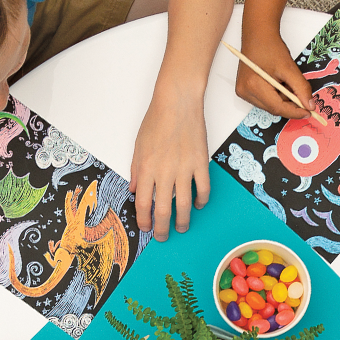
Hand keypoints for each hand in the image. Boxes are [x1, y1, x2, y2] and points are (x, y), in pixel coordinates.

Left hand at [129, 87, 209, 239]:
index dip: (144, 221)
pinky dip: (201, 200)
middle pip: (163, 210)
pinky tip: (198, 205)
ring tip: (182, 227)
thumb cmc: (156, 120)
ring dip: (183, 221)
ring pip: (185, 205)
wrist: (177, 102)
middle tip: (162, 237)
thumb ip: (137, 171)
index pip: (143, 204)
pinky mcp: (201, 163)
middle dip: (162, 229)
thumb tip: (137, 191)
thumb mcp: (138, 146)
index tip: (146, 228)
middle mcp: (165, 172)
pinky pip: (203, 189)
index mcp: (146, 169)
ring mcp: (185, 169)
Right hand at [235, 32, 316, 120]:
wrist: (258, 36)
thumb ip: (301, 88)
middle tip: (303, 100)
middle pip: (273, 108)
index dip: (294, 112)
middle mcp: (245, 91)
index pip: (277, 107)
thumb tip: (309, 106)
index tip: (308, 112)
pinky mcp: (245, 91)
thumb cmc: (270, 47)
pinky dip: (276, 97)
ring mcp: (243, 92)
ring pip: (270, 106)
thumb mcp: (289, 68)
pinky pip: (265, 101)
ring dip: (283, 101)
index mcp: (254, 85)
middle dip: (290, 106)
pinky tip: (280, 85)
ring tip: (288, 85)